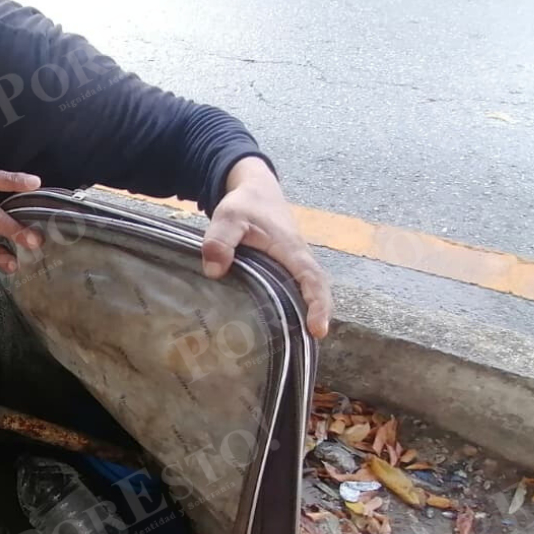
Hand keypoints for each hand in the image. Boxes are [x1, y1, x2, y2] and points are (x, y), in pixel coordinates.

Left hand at [202, 156, 332, 338]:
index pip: (313, 279)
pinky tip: (280, 326)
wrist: (255, 188)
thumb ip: (220, 240)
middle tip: (311, 344)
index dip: (318, 304)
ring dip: (307, 313)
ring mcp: (292, 263)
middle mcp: (298, 258)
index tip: (318, 329)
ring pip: (307, 291)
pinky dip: (295, 306)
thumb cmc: (245, 203)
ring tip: (296, 345)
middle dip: (319, 315)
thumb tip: (215, 272)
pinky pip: (295, 288)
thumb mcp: (228, 216)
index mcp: (291, 248)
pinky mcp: (284, 267)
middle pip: (318, 290)